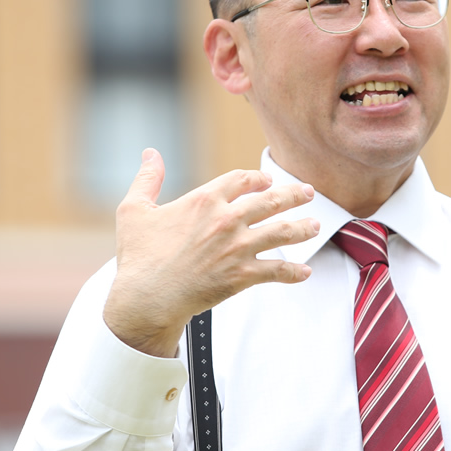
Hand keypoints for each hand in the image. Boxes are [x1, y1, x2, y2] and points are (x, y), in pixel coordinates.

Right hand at [103, 149, 319, 356]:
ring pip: (282, 231)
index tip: (267, 180)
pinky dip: (293, 272)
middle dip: (294, 194)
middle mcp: (226, 219)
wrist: (146, 297)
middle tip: (308, 193)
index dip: (258, 178)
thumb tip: (151, 154)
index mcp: (204, 200)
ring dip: (303, 227)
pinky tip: (305, 272)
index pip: (242, 179)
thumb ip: (147, 178)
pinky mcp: (243, 275)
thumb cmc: (139, 256)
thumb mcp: (134, 210)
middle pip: (270, 200)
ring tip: (316, 225)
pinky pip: (277, 270)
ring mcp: (238, 247)